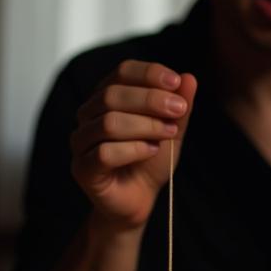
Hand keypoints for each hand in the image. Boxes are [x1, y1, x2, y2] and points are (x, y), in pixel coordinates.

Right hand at [70, 60, 197, 229]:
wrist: (139, 199)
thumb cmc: (151, 160)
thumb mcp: (172, 130)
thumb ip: (179, 106)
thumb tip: (189, 78)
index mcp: (107, 97)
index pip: (122, 71)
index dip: (149, 73)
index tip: (176, 82)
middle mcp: (88, 114)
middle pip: (112, 95)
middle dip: (150, 99)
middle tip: (179, 109)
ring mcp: (81, 141)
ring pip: (108, 122)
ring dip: (145, 126)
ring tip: (168, 134)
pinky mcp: (82, 168)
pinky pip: (104, 153)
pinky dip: (134, 149)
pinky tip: (151, 151)